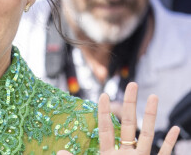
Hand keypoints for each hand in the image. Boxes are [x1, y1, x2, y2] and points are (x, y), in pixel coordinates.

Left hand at [58, 82, 179, 154]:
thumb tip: (58, 152)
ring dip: (151, 116)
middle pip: (128, 124)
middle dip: (130, 104)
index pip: (106, 128)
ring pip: (148, 134)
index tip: (103, 94)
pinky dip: (171, 143)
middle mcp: (126, 154)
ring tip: (154, 96)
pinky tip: (175, 129)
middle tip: (131, 84)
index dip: (104, 111)